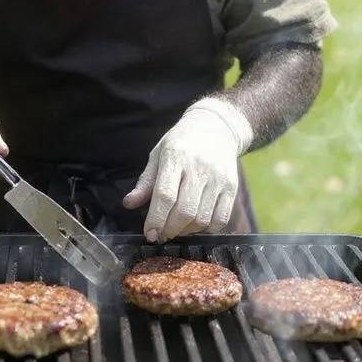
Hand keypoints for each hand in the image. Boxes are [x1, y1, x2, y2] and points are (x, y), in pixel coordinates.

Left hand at [122, 99, 251, 241]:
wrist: (217, 127)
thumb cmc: (182, 142)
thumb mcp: (159, 154)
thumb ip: (146, 182)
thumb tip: (128, 204)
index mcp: (176, 156)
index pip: (165, 194)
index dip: (156, 219)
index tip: (150, 234)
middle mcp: (199, 167)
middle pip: (185, 211)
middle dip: (170, 229)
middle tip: (162, 233)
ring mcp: (218, 178)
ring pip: (202, 219)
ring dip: (186, 231)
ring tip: (177, 227)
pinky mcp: (232, 187)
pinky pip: (221, 220)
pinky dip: (206, 229)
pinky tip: (196, 223)